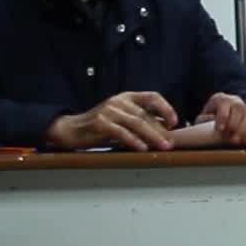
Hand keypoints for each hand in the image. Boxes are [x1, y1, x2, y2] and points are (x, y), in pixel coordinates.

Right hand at [46, 91, 178, 151]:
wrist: (72, 129)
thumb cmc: (101, 125)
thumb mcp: (123, 118)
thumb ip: (141, 120)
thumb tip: (165, 129)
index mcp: (127, 97)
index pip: (152, 97)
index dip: (166, 108)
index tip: (174, 122)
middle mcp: (119, 101)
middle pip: (145, 114)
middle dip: (160, 130)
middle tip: (171, 143)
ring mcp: (109, 111)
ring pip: (136, 123)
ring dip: (152, 136)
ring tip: (162, 146)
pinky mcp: (100, 123)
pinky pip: (120, 132)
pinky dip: (133, 140)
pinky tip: (142, 148)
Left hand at [197, 93, 245, 145]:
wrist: (215, 126)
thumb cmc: (206, 122)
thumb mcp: (201, 119)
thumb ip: (204, 120)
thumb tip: (208, 122)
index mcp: (221, 99)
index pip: (225, 102)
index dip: (223, 116)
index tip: (219, 129)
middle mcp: (235, 102)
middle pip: (240, 107)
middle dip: (234, 123)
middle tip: (227, 136)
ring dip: (244, 129)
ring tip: (235, 141)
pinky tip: (244, 142)